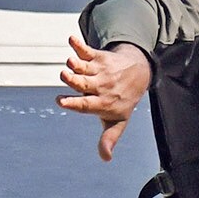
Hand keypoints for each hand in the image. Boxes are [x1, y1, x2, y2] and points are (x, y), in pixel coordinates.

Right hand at [57, 36, 152, 161]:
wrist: (138, 74)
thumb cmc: (122, 101)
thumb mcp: (118, 122)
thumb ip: (109, 139)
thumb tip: (106, 158)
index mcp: (103, 104)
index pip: (87, 105)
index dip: (74, 103)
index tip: (60, 101)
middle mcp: (101, 87)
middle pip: (85, 84)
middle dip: (74, 80)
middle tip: (64, 75)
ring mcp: (99, 71)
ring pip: (85, 67)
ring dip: (77, 63)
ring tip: (70, 60)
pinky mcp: (98, 57)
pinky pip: (88, 50)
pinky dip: (79, 44)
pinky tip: (71, 38)